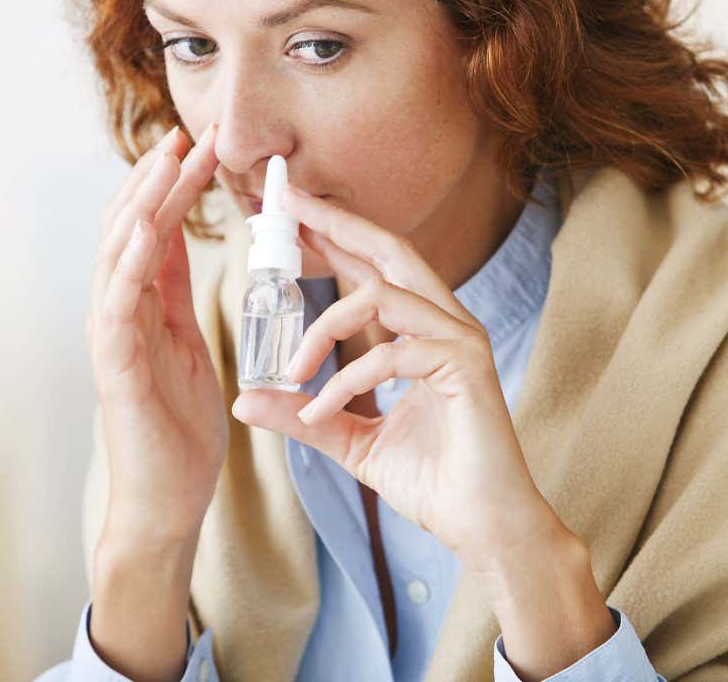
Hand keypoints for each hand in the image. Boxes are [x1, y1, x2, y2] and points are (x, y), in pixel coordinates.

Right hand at [87, 122, 226, 549]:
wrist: (166, 500)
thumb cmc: (178, 426)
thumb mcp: (185, 341)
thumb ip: (174, 290)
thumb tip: (178, 234)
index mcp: (141, 304)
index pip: (155, 227)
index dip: (175, 183)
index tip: (202, 142)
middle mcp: (118, 310)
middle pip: (132, 226)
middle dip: (160, 177)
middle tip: (191, 130)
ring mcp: (111, 336)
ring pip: (118, 253)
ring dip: (145, 203)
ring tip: (169, 159)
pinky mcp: (115, 367)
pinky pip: (117, 305)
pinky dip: (131, 262)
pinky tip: (149, 227)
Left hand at [229, 183, 558, 567]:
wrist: (482, 526)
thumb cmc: (432, 479)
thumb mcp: (351, 440)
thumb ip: (305, 416)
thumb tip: (245, 398)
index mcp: (423, 332)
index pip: (375, 268)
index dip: (334, 236)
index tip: (290, 215)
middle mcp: (446, 324)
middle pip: (390, 249)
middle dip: (336, 223)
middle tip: (286, 203)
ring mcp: (460, 340)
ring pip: (383, 295)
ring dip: (326, 325)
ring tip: (294, 368)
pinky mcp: (466, 367)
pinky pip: (393, 353)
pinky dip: (347, 380)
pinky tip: (320, 409)